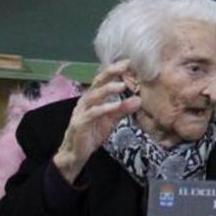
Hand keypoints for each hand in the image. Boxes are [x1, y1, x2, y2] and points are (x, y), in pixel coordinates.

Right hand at [53, 60, 141, 183]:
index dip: (114, 70)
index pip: (103, 80)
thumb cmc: (92, 133)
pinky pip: (92, 114)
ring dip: (107, 90)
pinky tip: (114, 106)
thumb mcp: (111, 120)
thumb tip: (139, 99)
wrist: (76, 153)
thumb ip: (123, 109)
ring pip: (93, 96)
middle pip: (97, 83)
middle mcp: (85, 101)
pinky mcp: (79, 123)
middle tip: (126, 66)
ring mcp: (81, 112)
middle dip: (111, 73)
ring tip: (122, 85)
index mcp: (93, 98)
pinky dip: (103, 109)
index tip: (129, 62)